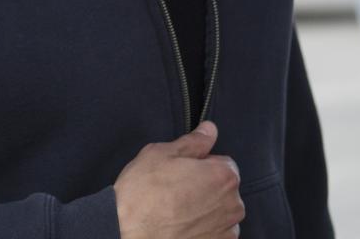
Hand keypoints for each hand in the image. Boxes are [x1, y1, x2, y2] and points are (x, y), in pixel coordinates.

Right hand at [114, 121, 243, 238]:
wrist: (128, 232)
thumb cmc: (143, 194)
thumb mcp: (162, 154)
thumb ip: (193, 142)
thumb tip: (209, 131)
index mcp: (222, 176)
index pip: (224, 162)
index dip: (202, 164)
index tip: (184, 171)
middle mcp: (231, 204)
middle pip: (225, 188)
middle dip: (206, 187)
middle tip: (177, 189)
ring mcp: (226, 230)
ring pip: (220, 212)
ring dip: (206, 209)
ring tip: (177, 210)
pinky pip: (217, 233)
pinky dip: (204, 229)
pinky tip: (181, 226)